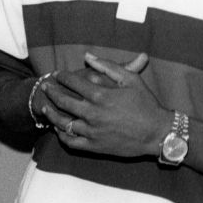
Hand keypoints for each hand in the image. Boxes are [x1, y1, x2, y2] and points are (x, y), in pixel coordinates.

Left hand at [41, 52, 170, 156]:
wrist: (157, 133)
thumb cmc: (146, 104)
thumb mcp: (130, 79)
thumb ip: (107, 66)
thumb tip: (88, 56)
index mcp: (101, 96)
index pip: (74, 83)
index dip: (63, 77)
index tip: (57, 74)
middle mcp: (93, 114)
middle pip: (64, 102)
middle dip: (52, 92)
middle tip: (46, 86)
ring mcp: (93, 132)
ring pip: (63, 123)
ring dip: (51, 114)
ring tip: (45, 107)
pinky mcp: (95, 147)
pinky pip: (71, 142)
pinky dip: (61, 135)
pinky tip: (58, 128)